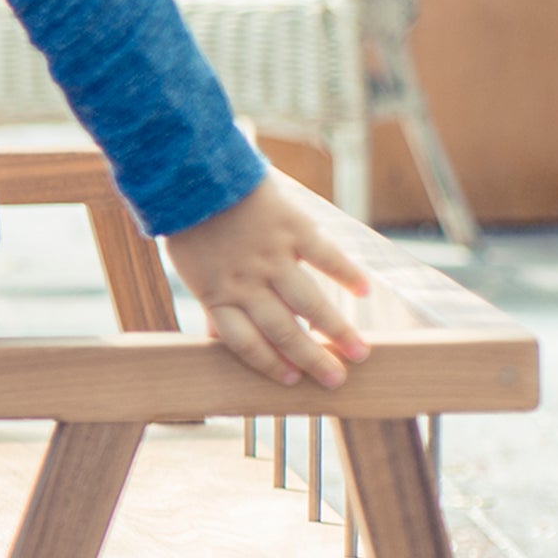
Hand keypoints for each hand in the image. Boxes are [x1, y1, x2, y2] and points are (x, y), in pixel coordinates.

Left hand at [164, 175, 372, 388]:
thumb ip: (214, 305)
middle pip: (282, 331)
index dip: (268, 364)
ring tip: (359, 352)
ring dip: (337, 330)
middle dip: (311, 359)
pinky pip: (324, 256)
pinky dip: (347, 274)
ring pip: (309, 303)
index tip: (291, 381)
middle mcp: (246, 282)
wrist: (195, 176)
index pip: (245, 342)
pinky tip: (364, 292)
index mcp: (218, 296)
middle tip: (336, 380)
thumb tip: (215, 341)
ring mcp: (271, 256)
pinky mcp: (291, 228)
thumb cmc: (193, 228)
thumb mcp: (193, 272)